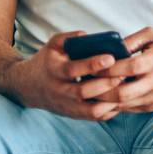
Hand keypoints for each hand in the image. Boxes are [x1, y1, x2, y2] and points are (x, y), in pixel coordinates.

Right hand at [4, 31, 123, 120]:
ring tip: (124, 89)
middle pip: (84, 91)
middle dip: (106, 84)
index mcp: (54, 70)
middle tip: (123, 75)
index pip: (73, 69)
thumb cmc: (47, 62)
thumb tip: (89, 36)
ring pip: (91, 110)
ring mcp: (67, 105)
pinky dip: (110, 111)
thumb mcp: (52, 46)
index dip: (93, 64)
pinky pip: (95, 117)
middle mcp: (60, 90)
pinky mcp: (74, 115)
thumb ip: (68, 38)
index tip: (111, 58)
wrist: (28, 87)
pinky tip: (120, 100)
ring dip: (111, 101)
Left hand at [96, 28, 152, 112]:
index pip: (125, 68)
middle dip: (100, 89)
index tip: (91, 65)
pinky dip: (114, 104)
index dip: (105, 68)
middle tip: (85, 82)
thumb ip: (130, 40)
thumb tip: (108, 48)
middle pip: (120, 92)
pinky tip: (104, 97)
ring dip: (104, 100)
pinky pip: (128, 109)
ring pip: (122, 104)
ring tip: (90, 91)